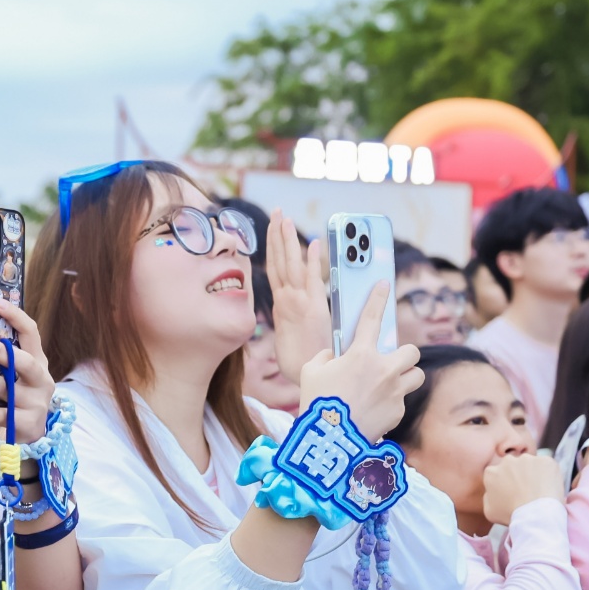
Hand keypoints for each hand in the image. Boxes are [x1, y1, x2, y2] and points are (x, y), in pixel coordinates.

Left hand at [0, 299, 53, 443]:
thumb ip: (1, 359)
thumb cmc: (16, 396)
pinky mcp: (27, 424)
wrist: (31, 434)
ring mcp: (36, 403)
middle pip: (24, 362)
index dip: (15, 316)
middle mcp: (41, 380)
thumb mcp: (14, 375)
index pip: (31, 333)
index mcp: (38, 362)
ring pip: (6, 389)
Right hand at [265, 211, 332, 383]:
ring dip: (288, 241)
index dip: (275, 247)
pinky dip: (311, 261)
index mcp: (282, 305)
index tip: (275, 227)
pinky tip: (313, 242)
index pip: (277, 269)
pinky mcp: (313, 309)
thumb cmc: (304, 362)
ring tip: (285, 218)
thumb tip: (306, 313)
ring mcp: (298, 303)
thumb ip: (300, 321)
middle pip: (280, 261)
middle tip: (278, 212)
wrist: (306, 377)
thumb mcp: (298, 336)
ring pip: (290, 265)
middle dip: (278, 235)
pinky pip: (311, 280)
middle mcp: (287, 300)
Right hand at [295, 283, 422, 439]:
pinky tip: (374, 411)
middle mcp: (384, 369)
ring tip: (388, 385)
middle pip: (412, 351)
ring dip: (405, 377)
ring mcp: (394, 392)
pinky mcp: (398, 412)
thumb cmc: (316, 402)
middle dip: (404, 355)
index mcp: (360, 354)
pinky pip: (401, 401)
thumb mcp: (312, 371)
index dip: (378, 298)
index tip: (384, 284)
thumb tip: (335, 358)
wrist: (328, 439)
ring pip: (416, 376)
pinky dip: (391, 403)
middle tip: (390, 361)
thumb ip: (326, 358)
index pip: (371, 318)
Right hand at [481, 453, 563, 526]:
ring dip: (534, 473)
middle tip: (527, 490)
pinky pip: (548, 466)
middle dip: (519, 474)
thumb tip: (492, 491)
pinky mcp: (545, 461)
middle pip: (513, 466)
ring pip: (530, 464)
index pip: (497, 473)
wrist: (536, 515)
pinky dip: (549, 474)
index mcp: (491, 472)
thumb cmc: (512, 515)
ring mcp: (527, 459)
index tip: (513, 491)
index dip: (506, 483)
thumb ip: (488, 496)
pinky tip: (549, 488)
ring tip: (539, 491)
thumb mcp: (489, 510)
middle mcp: (507, 461)